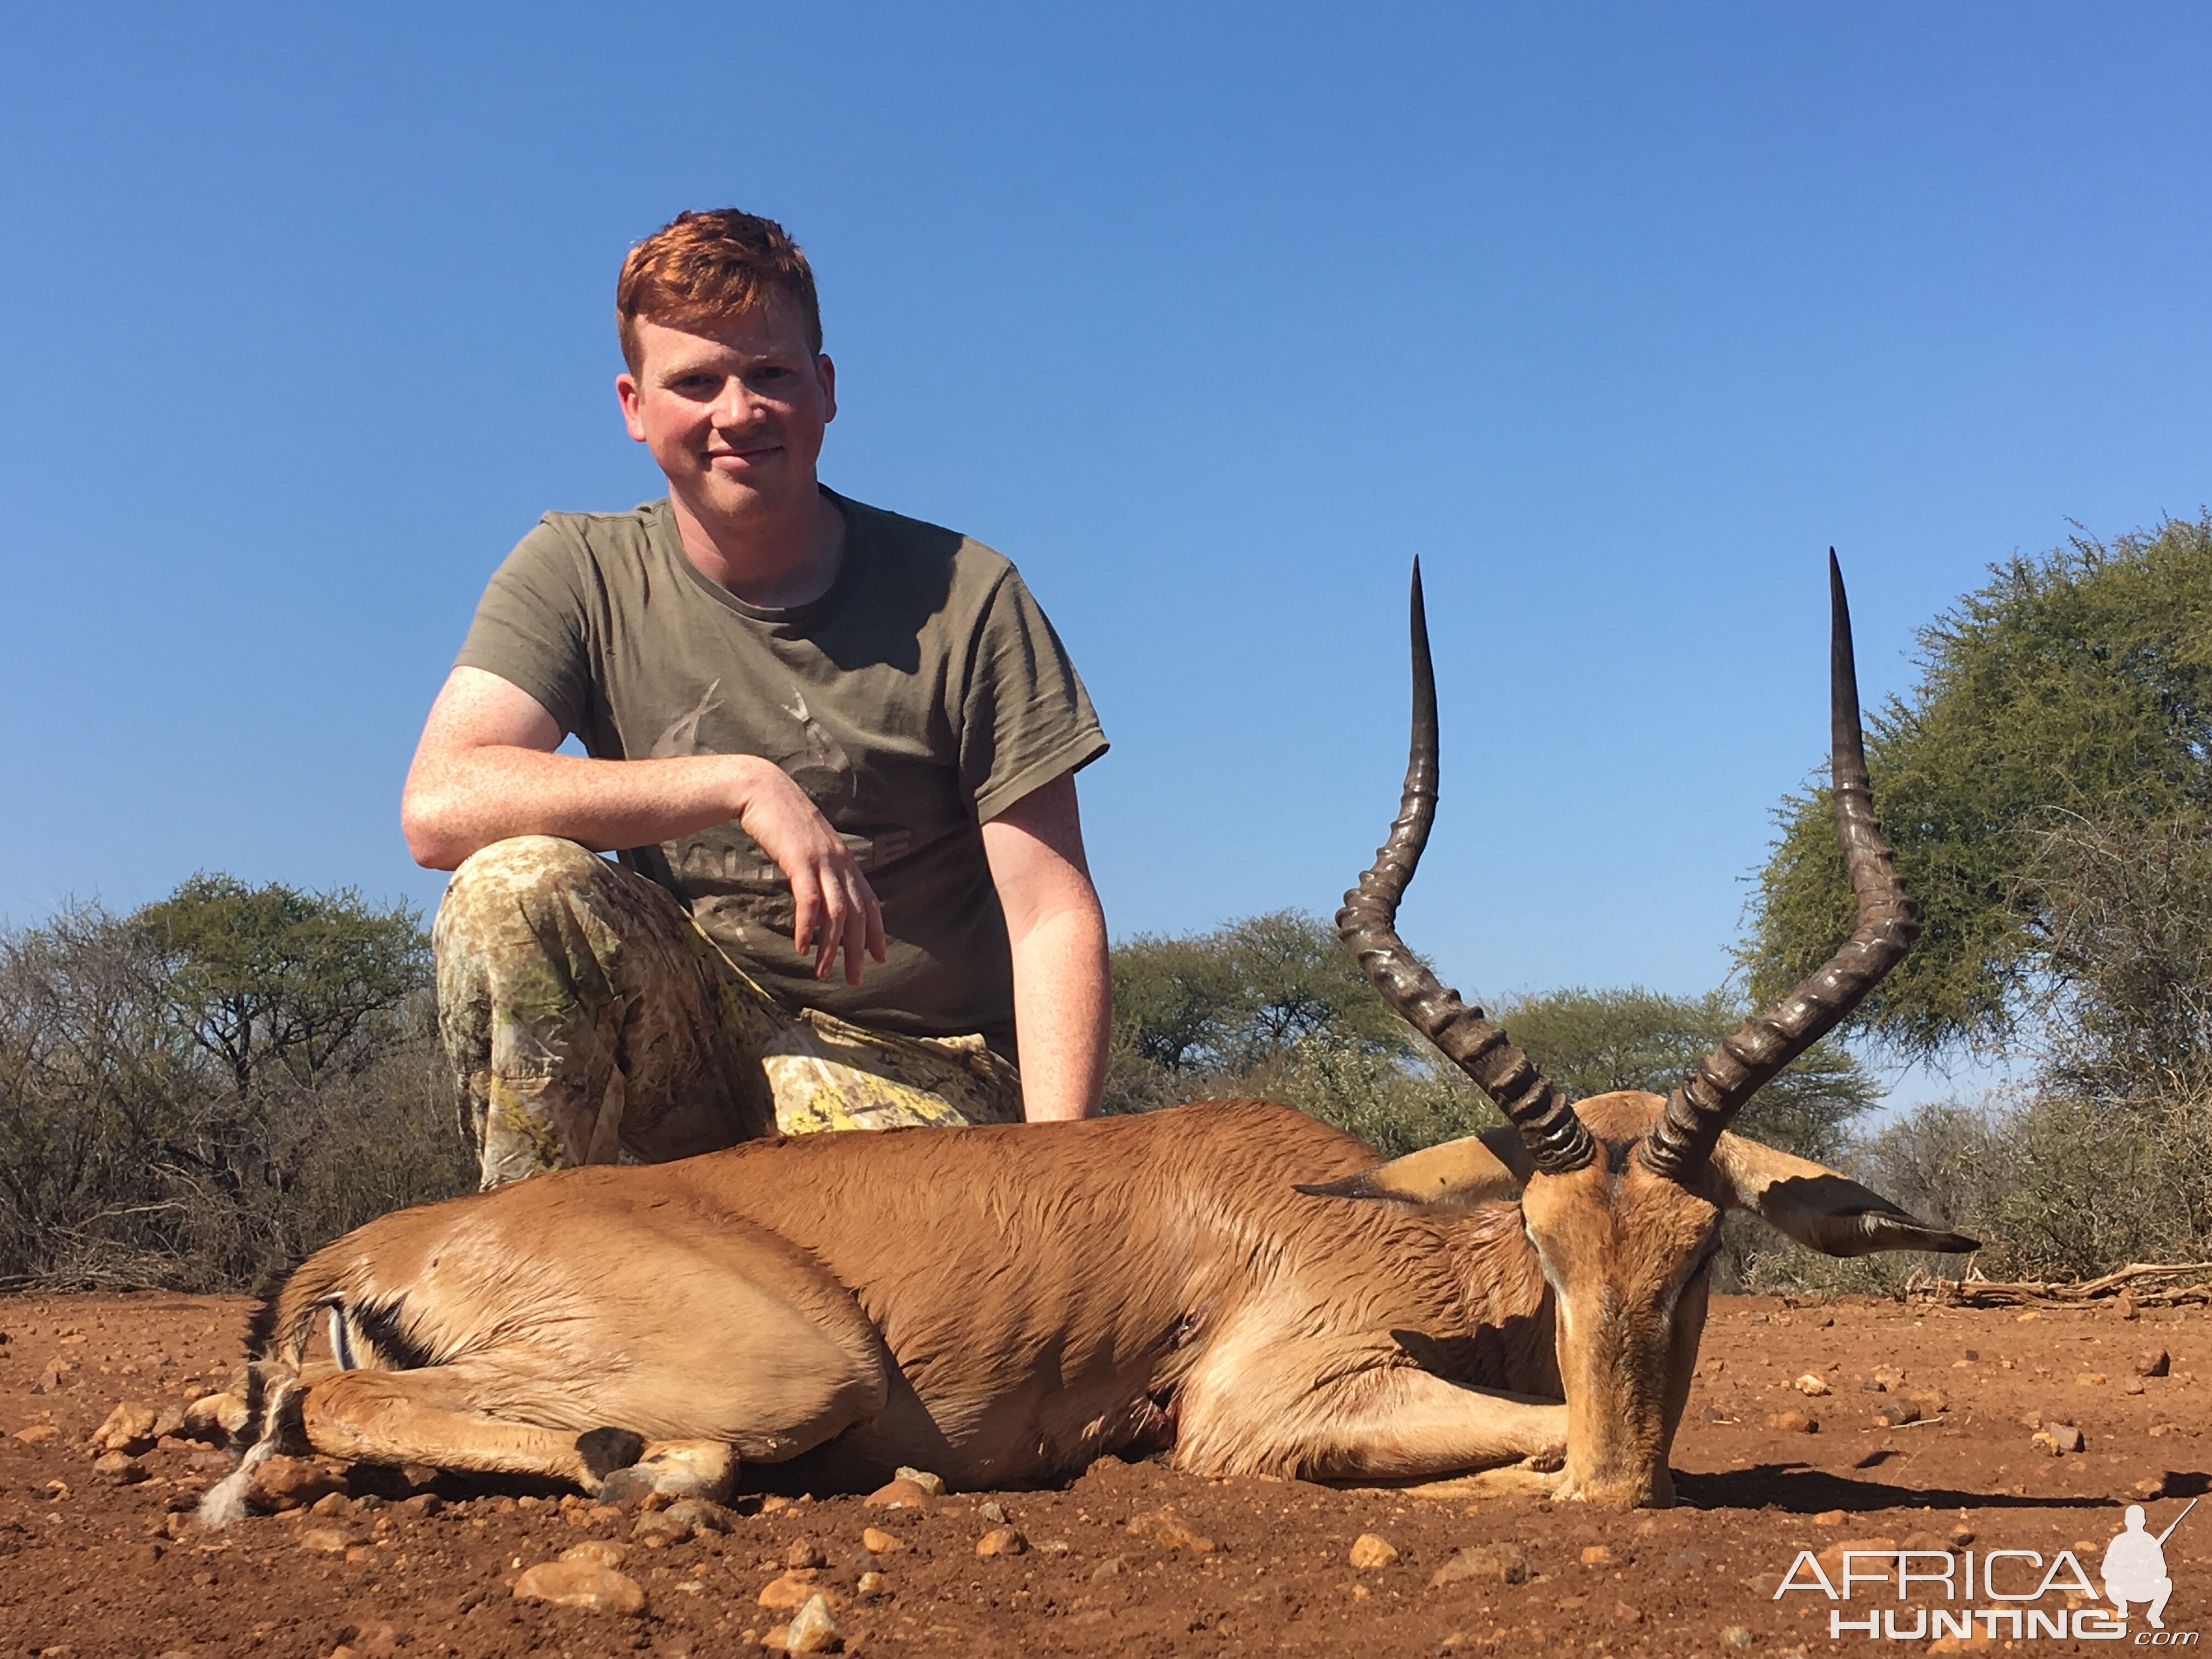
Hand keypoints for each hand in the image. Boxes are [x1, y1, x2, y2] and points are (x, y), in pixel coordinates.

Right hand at [727, 758, 886, 984]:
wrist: (761, 787)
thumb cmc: (781, 818)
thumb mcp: (808, 844)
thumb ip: (817, 866)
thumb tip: (818, 892)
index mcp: (844, 860)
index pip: (869, 901)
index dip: (876, 931)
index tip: (879, 957)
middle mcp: (839, 862)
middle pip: (857, 914)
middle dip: (857, 950)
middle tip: (855, 979)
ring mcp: (822, 861)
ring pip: (836, 913)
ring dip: (831, 947)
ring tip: (823, 973)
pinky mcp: (799, 860)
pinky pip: (809, 901)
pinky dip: (806, 927)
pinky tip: (801, 947)